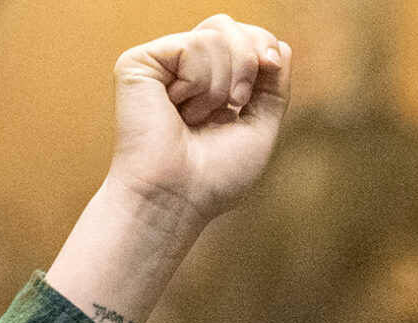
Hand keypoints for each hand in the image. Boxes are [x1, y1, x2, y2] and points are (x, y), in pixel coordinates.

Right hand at [110, 16, 290, 225]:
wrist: (175, 200)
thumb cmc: (212, 178)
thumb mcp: (260, 128)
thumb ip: (274, 86)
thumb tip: (278, 44)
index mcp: (210, 83)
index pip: (245, 38)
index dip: (264, 49)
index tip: (270, 68)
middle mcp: (183, 69)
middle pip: (230, 26)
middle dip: (247, 62)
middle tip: (233, 103)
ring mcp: (161, 64)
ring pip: (216, 33)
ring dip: (220, 85)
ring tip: (195, 118)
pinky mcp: (138, 63)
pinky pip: (194, 44)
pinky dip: (199, 82)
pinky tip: (178, 110)